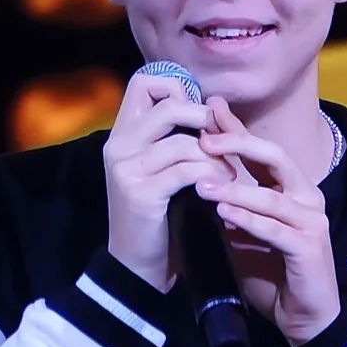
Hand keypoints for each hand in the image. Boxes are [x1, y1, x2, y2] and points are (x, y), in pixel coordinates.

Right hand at [103, 75, 234, 291]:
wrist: (138, 264)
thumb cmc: (160, 212)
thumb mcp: (166, 166)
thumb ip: (182, 134)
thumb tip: (215, 102)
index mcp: (123, 133)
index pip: (144, 82)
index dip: (177, 88)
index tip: (199, 115)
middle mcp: (119, 145)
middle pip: (168, 105)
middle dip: (204, 122)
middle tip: (221, 145)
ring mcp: (127, 168)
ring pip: (185, 142)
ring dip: (216, 157)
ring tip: (228, 174)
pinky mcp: (141, 193)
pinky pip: (188, 170)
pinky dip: (212, 177)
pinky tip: (219, 189)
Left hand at [196, 97, 340, 346]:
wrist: (302, 316)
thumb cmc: (273, 271)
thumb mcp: (244, 229)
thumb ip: (232, 201)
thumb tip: (199, 171)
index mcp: (292, 188)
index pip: (263, 150)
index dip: (237, 129)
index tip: (208, 109)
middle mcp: (307, 196)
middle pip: (275, 157)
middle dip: (239, 144)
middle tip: (205, 138)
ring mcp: (311, 220)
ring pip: (272, 194)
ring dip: (235, 188)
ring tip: (202, 182)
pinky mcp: (309, 247)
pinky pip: (275, 228)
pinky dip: (248, 220)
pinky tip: (224, 213)